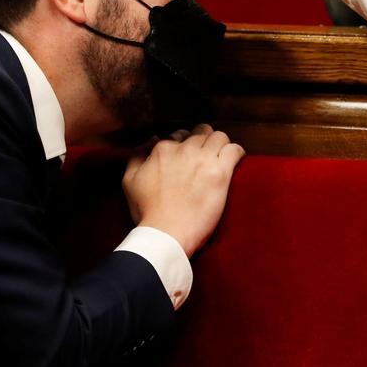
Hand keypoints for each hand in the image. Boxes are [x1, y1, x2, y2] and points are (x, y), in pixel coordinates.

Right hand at [122, 124, 243, 256]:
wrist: (166, 233)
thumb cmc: (147, 212)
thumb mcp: (130, 181)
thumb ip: (137, 156)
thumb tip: (152, 140)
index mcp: (163, 149)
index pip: (180, 134)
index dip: (185, 144)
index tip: (188, 156)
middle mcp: (184, 149)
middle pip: (201, 133)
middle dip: (204, 140)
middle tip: (206, 154)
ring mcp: (203, 160)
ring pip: (220, 136)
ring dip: (221, 144)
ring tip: (221, 156)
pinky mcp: (220, 173)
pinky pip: (234, 150)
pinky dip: (236, 152)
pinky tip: (235, 159)